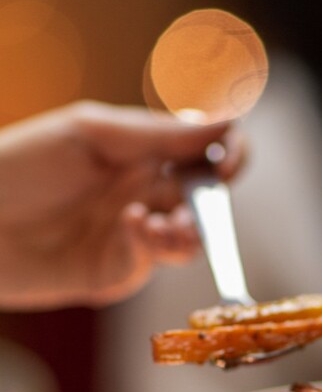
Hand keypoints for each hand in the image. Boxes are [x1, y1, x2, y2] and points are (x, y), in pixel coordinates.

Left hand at [0, 101, 244, 308]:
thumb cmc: (17, 165)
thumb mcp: (93, 135)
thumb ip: (160, 133)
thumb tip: (229, 120)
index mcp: (142, 152)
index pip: (206, 152)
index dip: (230, 155)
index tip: (228, 161)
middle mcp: (143, 192)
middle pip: (206, 200)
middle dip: (211, 204)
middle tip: (199, 204)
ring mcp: (131, 235)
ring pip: (189, 240)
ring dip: (191, 233)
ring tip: (168, 226)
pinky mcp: (115, 271)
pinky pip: (151, 262)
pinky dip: (152, 245)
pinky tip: (133, 227)